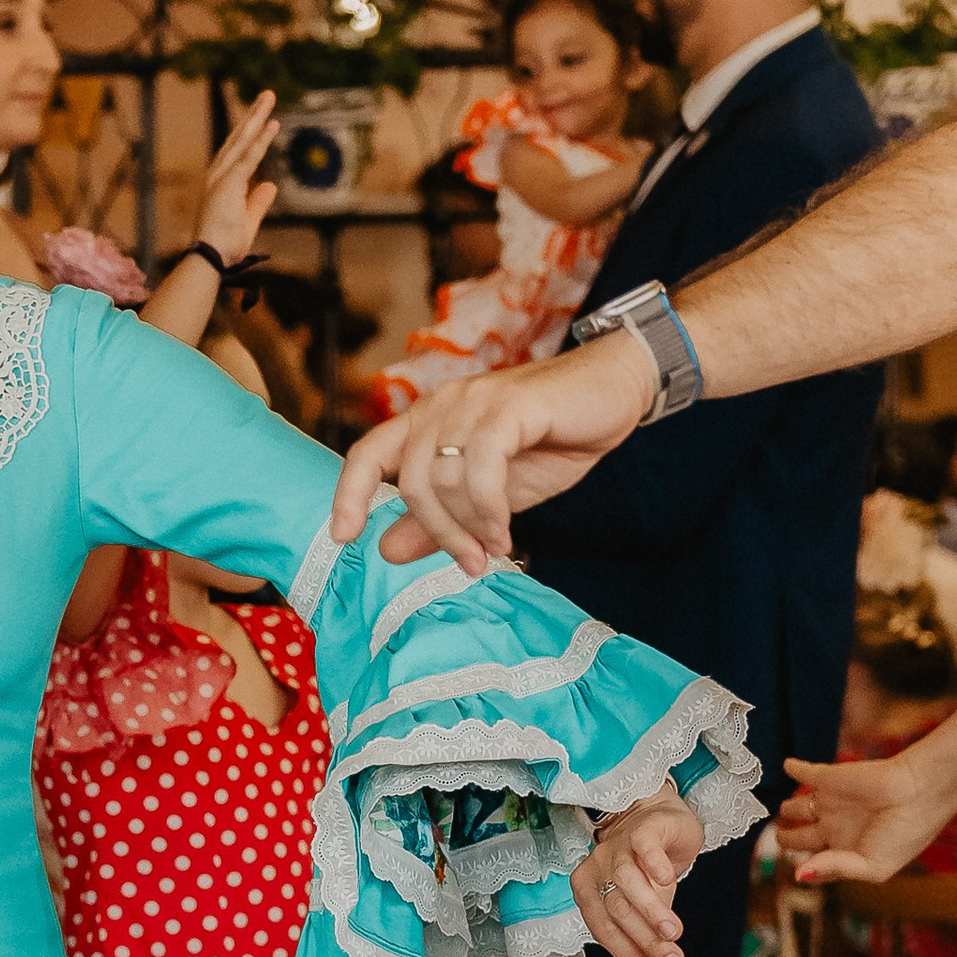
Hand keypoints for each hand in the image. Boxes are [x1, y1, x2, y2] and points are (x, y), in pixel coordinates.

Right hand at [193, 93, 281, 271]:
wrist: (209, 259)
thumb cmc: (224, 245)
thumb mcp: (248, 220)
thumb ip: (259, 201)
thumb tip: (271, 185)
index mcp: (221, 182)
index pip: (238, 151)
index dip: (251, 132)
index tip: (264, 116)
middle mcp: (218, 173)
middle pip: (239, 137)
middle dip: (254, 114)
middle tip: (267, 95)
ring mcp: (222, 177)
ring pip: (243, 140)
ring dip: (257, 117)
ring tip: (269, 97)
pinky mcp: (229, 183)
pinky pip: (249, 156)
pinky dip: (261, 140)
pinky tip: (272, 123)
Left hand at [329, 328, 658, 568]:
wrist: (613, 392)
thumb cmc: (551, 440)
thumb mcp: (489, 493)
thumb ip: (439, 519)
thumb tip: (385, 550)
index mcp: (427, 421)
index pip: (367, 454)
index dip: (348, 495)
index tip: (343, 538)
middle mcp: (440, 405)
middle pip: (410, 482)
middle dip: (438, 534)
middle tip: (471, 564)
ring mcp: (472, 401)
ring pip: (443, 479)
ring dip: (468, 527)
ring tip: (495, 550)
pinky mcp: (508, 406)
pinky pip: (480, 467)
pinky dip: (489, 509)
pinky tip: (505, 529)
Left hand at [575, 791, 702, 956]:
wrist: (660, 823)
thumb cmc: (647, 876)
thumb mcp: (649, 918)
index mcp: (588, 892)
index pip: (603, 930)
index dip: (626, 954)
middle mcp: (596, 869)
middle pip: (616, 909)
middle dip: (645, 938)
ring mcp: (616, 847)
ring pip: (627, 882)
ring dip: (650, 910)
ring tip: (673, 934)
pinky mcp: (642, 830)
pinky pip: (643, 848)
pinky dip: (652, 865)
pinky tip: (667, 881)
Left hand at [778, 747, 956, 884]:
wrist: (921, 792)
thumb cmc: (905, 833)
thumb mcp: (873, 866)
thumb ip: (835, 870)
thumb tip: (799, 875)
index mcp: (848, 850)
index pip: (817, 862)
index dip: (804, 868)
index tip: (795, 872)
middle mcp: (837, 827)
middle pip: (800, 837)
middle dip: (786, 839)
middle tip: (777, 838)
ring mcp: (831, 802)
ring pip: (797, 806)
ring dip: (785, 809)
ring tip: (777, 811)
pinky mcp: (830, 778)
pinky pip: (805, 772)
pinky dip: (794, 768)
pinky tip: (787, 765)